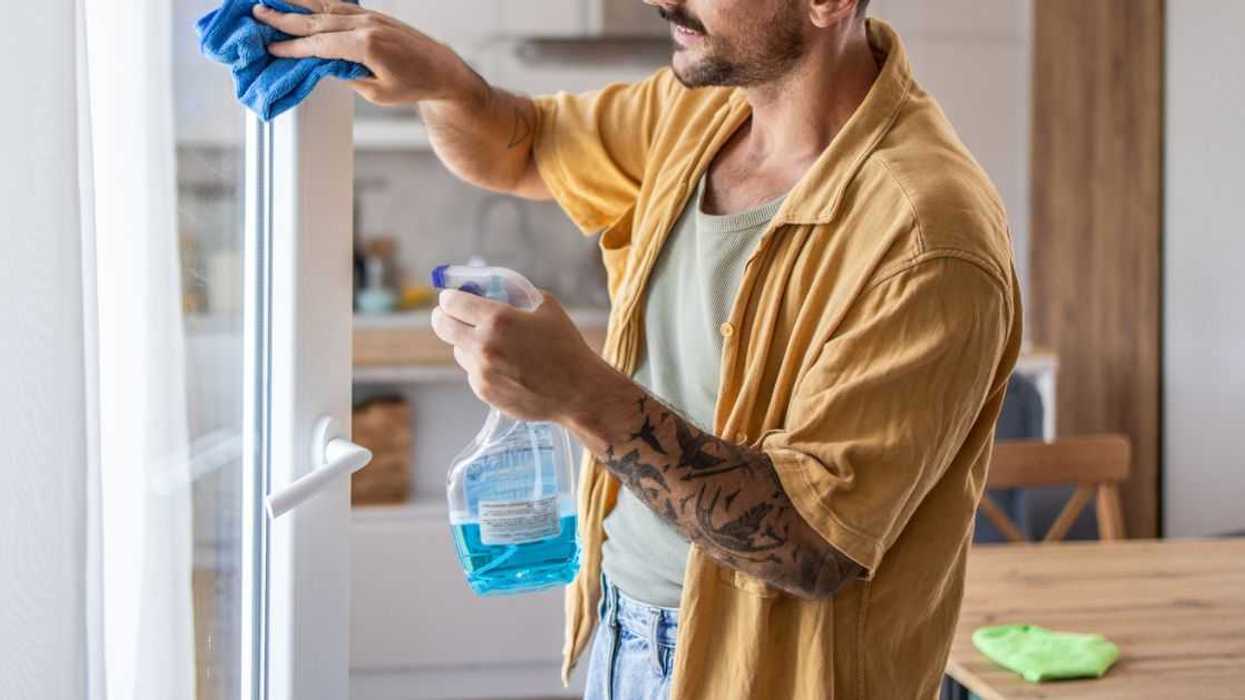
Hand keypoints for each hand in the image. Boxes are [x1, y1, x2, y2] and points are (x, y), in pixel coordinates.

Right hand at [252, 0, 478, 105]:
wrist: (442, 69)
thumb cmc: (412, 85)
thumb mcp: (376, 92)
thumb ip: (346, 75)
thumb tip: (319, 65)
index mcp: (366, 46)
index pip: (319, 45)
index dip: (292, 47)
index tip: (269, 47)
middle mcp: (366, 25)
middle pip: (316, 20)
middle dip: (284, 18)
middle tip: (255, 13)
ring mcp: (370, 16)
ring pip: (325, 6)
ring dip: (295, 2)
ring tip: (269, 0)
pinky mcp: (373, 14)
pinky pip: (338, 4)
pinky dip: (316, 0)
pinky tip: (300, 0)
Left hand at [430, 290, 612, 423]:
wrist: (578, 390)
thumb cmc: (564, 344)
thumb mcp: (544, 305)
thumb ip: (513, 292)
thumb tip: (486, 287)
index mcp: (497, 319)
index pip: (451, 301)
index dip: (451, 297)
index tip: (454, 297)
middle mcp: (483, 345)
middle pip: (442, 325)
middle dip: (444, 316)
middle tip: (453, 315)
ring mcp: (481, 371)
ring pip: (458, 350)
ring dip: (468, 343)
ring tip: (496, 345)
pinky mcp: (484, 391)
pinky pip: (472, 372)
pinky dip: (482, 366)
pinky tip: (508, 367)